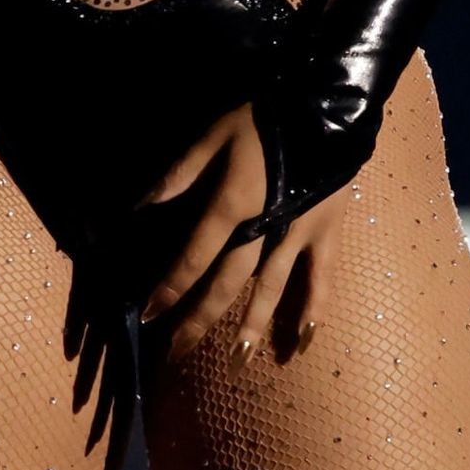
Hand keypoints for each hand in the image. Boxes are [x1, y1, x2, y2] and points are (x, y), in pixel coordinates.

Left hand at [137, 103, 348, 369]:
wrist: (327, 105)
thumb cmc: (264, 116)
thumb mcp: (215, 133)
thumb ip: (181, 171)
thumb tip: (142, 203)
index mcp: (233, 204)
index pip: (195, 256)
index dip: (171, 287)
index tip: (149, 316)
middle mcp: (263, 229)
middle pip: (228, 283)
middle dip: (201, 320)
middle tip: (178, 355)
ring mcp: (298, 235)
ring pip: (271, 289)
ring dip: (251, 327)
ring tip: (236, 364)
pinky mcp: (327, 232)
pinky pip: (321, 279)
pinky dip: (313, 310)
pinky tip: (302, 341)